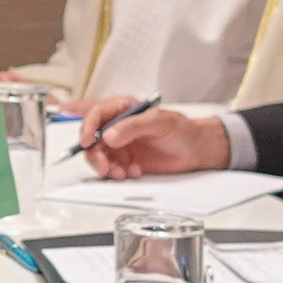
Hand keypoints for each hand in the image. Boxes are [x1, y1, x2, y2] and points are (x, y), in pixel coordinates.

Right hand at [79, 98, 226, 177]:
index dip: (87, 127)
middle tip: (104, 168)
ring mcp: (120, 145)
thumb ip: (133, 126)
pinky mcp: (125, 161)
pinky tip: (135, 172)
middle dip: (95, 155)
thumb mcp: (159, 122)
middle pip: (92, 139)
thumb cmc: (181, 130)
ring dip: (106, 168)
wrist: (196, 151)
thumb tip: (108, 136)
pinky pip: (111, 169)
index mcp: (123, 109)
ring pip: (99, 156)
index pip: (96, 114)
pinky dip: (118, 174)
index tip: (86, 142)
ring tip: (122, 174)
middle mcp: (117, 126)